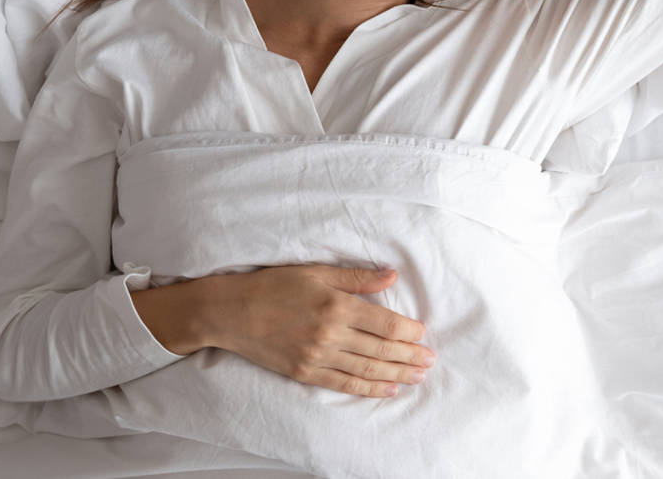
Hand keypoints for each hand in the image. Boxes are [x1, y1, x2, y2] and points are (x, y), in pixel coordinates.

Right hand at [205, 264, 435, 397]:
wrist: (232, 311)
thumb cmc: (275, 285)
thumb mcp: (317, 272)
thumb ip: (357, 278)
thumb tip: (392, 277)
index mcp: (336, 305)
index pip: (384, 323)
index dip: (407, 331)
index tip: (423, 334)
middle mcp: (330, 334)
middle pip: (380, 349)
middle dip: (408, 356)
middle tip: (430, 360)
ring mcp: (317, 357)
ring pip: (366, 369)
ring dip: (395, 374)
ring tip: (417, 376)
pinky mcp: (305, 373)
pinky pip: (344, 384)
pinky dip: (368, 388)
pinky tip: (387, 389)